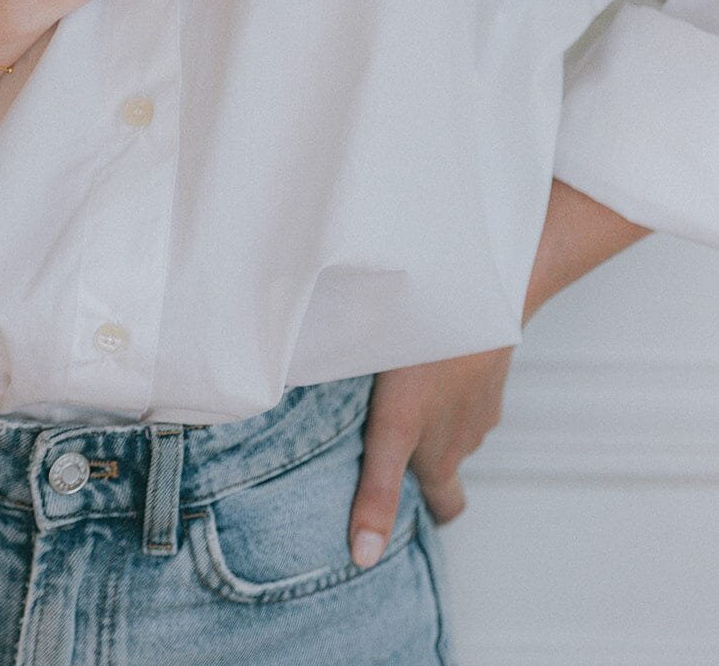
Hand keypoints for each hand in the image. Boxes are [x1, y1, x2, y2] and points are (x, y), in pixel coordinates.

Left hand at [347, 346, 513, 567]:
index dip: (427, 513)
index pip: (446, 508)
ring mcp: (481, 401)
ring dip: (432, 417)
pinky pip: (462, 388)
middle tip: (389, 446)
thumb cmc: (426, 360)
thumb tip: (365, 557)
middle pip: (447, 463)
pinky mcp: (487, 369)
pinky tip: (420, 357)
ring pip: (454, 423)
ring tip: (394, 391)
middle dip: (423, 463)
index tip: (406, 513)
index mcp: (441, 459)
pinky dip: (445, 384)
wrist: (476, 296)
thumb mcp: (392, 427)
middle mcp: (466, 437)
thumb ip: (379, 489)